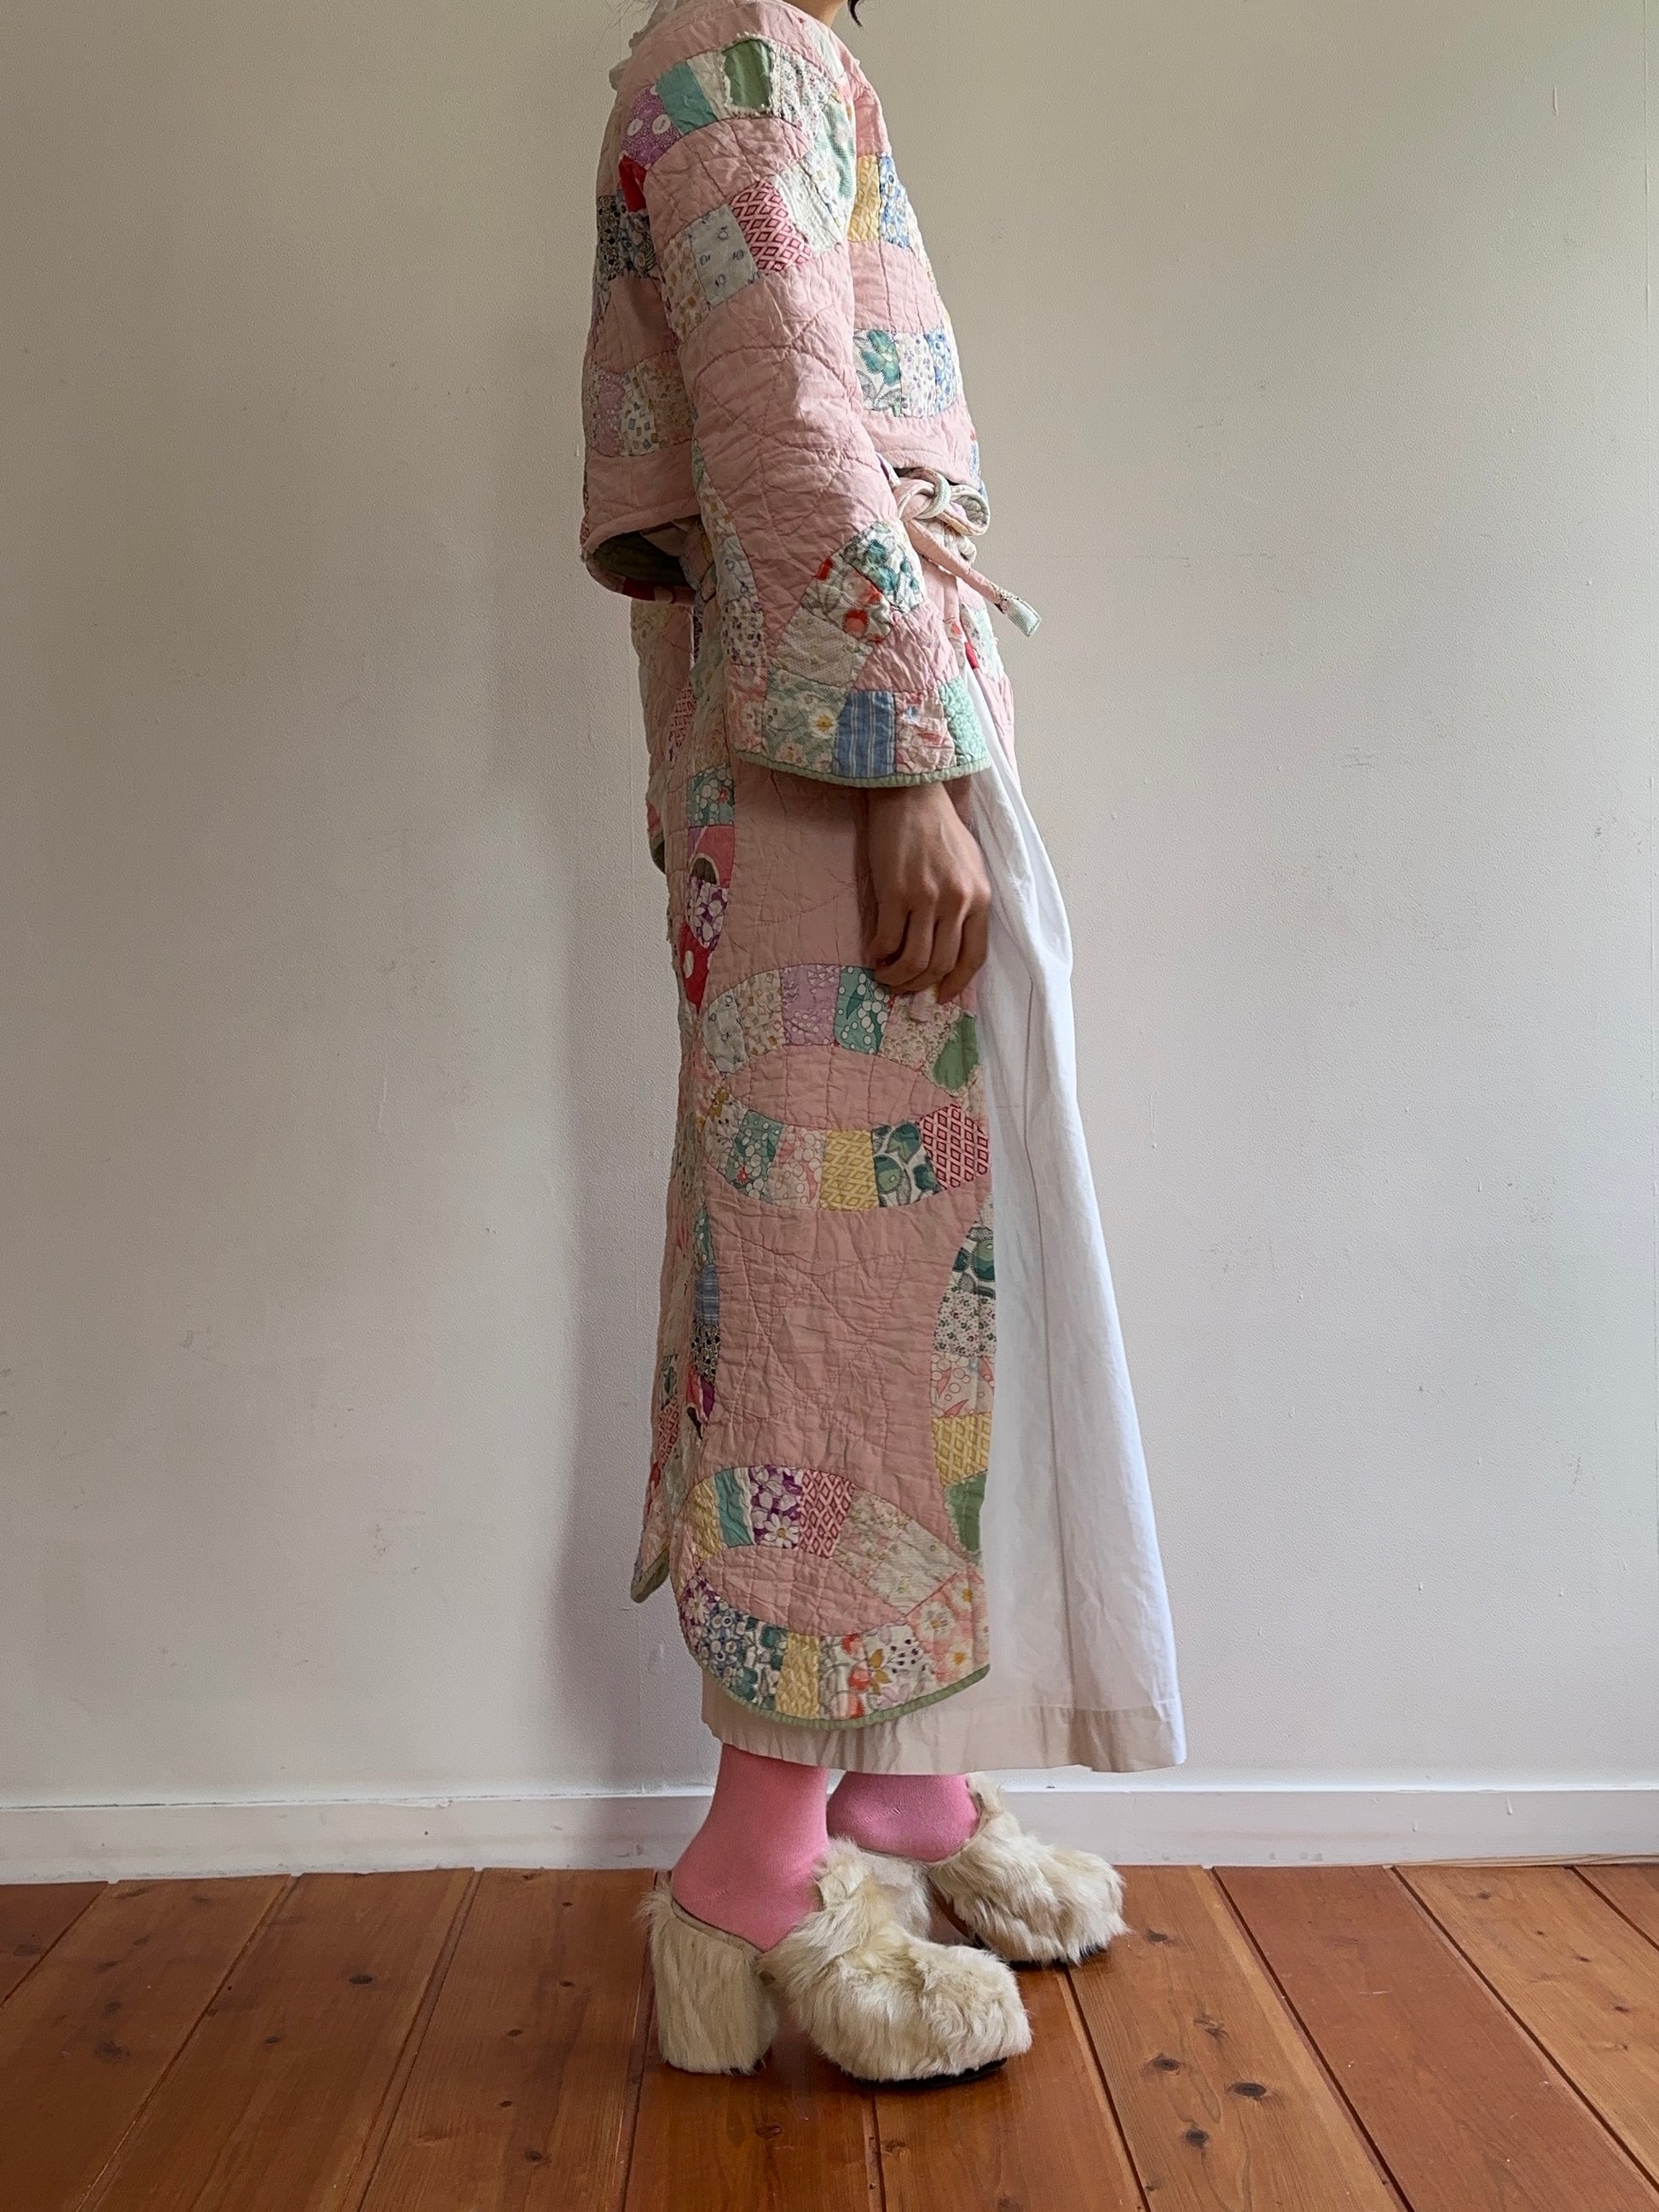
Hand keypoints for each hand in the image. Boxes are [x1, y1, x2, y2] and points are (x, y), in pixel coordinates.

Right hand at [864, 778, 990, 1002]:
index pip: (973, 957)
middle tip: (903, 987)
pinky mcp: (895, 893)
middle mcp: (957, 902)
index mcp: (980, 898)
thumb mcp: (970, 866)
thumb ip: (966, 903)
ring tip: (885, 975)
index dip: (956, 983)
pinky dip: (879, 954)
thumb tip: (950, 942)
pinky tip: (873, 952)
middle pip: (940, 964)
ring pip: (914, 959)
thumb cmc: (939, 829)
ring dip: (896, 977)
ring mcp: (926, 898)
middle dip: (919, 985)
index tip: (941, 995)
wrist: (911, 795)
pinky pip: (887, 939)